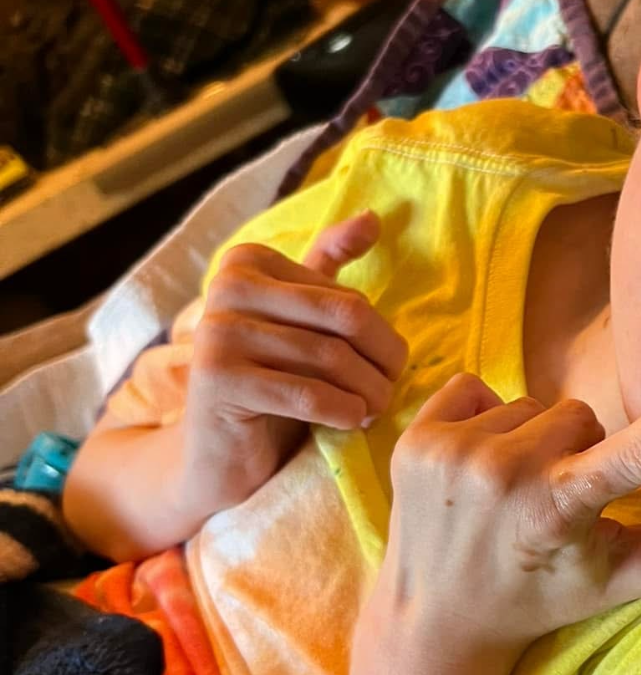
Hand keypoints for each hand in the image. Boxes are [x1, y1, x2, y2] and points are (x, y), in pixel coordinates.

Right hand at [182, 209, 407, 518]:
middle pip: (343, 317)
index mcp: (248, 261)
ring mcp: (218, 332)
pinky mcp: (217, 380)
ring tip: (374, 410)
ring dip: (368, 392)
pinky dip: (341, 410)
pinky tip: (350, 422)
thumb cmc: (268, 386)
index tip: (387, 367)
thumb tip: (373, 217)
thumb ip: (327, 266)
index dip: (380, 336)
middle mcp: (227, 287)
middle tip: (390, 392)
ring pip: (329, 357)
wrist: (216, 456)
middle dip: (382, 361)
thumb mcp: (298, 321)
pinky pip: (306, 392)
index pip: (344, 295)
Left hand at [380, 334, 640, 660]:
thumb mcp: (623, 578)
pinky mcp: (415, 438)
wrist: (435, 618)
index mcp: (560, 513)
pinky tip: (476, 472)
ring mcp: (453, 454)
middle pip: (582, 415)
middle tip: (558, 499)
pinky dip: (484, 422)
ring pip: (531, 405)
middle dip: (581, 449)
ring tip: (513, 493)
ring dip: (532, 441)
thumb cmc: (542, 598)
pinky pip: (477, 389)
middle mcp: (504, 477)